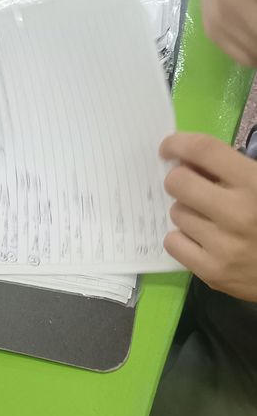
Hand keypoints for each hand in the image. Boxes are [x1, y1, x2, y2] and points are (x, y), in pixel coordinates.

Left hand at [160, 132, 256, 300]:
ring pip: (176, 213)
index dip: (178, 143)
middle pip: (178, 182)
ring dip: (186, 211)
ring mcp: (224, 245)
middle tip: (189, 187)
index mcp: (254, 183)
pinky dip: (182, 239)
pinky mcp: (213, 272)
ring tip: (207, 218)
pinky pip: (173, 243)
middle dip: (179, 180)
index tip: (168, 148)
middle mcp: (238, 212)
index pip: (203, 151)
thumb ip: (231, 169)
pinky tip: (201, 239)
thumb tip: (186, 160)